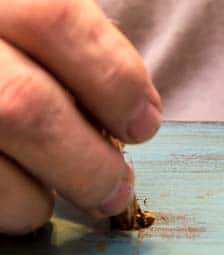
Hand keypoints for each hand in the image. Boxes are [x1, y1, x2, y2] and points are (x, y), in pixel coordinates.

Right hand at [0, 0, 160, 234]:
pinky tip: (10, 200)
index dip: (115, 79)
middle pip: (23, 108)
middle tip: (116, 190)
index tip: (144, 124)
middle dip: (88, 164)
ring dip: (33, 201)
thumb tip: (136, 113)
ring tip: (50, 199)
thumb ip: (67, 43)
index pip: (54, 18)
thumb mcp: (16, 10)